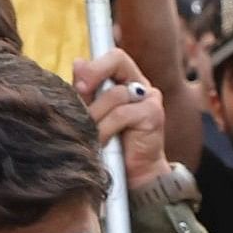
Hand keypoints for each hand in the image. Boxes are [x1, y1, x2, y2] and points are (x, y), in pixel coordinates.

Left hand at [71, 49, 166, 189]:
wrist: (134, 174)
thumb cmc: (110, 143)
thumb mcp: (93, 114)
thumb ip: (86, 91)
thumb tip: (78, 63)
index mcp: (125, 80)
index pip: (113, 57)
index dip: (94, 65)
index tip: (78, 83)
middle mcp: (140, 85)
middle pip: (118, 59)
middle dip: (95, 72)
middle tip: (81, 90)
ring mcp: (150, 98)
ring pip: (114, 94)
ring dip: (95, 116)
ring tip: (90, 134)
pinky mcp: (154, 114)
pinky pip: (121, 113)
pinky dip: (106, 128)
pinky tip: (102, 141)